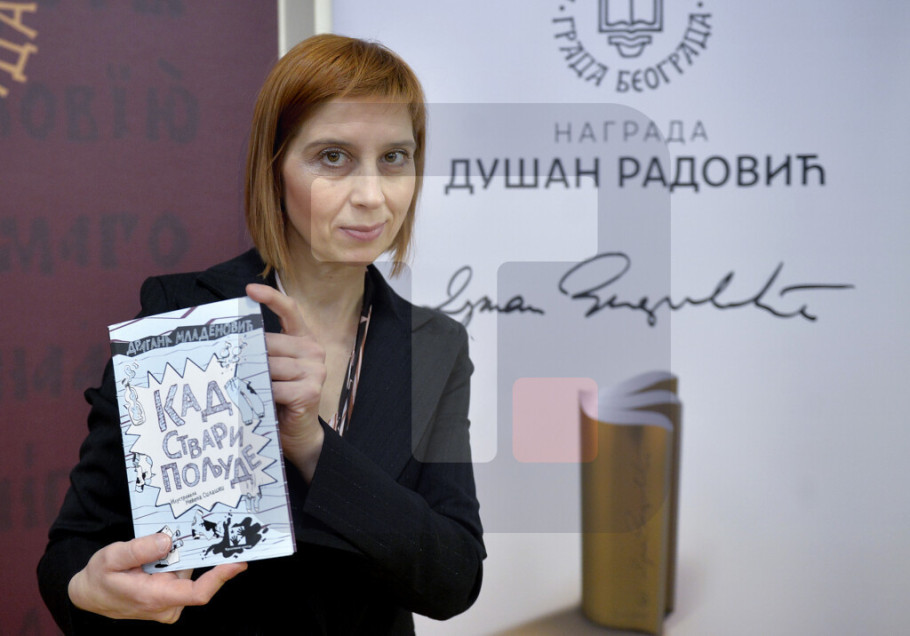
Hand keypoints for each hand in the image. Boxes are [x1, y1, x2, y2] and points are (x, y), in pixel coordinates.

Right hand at [68, 533, 245, 622]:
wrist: (88, 594)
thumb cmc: (99, 577)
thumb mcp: (111, 557)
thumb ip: (139, 549)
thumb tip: (167, 541)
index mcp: (155, 597)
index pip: (197, 593)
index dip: (220, 577)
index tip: (237, 562)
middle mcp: (167, 605)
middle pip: (194, 576)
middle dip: (193, 553)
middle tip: (187, 531)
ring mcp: (168, 604)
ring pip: (186, 573)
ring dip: (179, 556)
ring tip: (160, 544)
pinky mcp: (168, 598)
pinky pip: (180, 576)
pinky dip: (175, 562)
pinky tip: (160, 553)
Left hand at [246, 283, 325, 479]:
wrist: (299, 432)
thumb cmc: (281, 397)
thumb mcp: (273, 369)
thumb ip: (265, 352)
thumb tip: (236, 341)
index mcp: (304, 340)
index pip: (290, 310)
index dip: (271, 297)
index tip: (249, 290)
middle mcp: (314, 351)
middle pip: (270, 343)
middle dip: (251, 357)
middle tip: (237, 370)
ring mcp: (315, 371)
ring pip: (270, 366)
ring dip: (254, 379)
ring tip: (248, 389)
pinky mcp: (310, 391)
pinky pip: (274, 387)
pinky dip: (261, 395)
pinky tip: (259, 400)